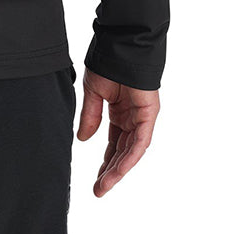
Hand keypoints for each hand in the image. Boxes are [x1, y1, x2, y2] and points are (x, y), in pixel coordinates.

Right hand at [76, 68, 159, 196]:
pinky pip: (140, 141)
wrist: (121, 44)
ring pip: (131, 151)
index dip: (105, 162)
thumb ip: (90, 117)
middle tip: (98, 190)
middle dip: (110, 172)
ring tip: (103, 186)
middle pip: (122, 152)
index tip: (95, 179)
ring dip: (118, 169)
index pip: (114, 144)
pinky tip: (118, 169)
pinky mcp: (149, 115)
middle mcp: (132, 118)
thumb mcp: (93, 93)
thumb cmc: (107, 62)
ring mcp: (141, 117)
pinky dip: (130, 156)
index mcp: (119, 112)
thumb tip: (83, 140)